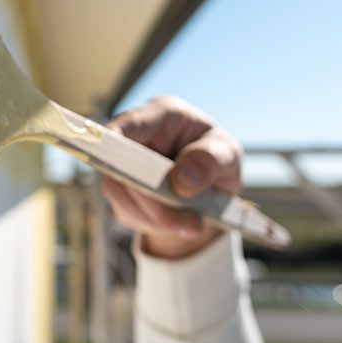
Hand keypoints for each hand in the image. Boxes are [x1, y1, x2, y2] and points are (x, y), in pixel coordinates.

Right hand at [103, 97, 242, 258]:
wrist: (213, 185)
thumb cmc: (218, 158)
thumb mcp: (228, 155)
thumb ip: (210, 160)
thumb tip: (181, 180)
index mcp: (161, 116)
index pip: (128, 124)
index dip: (113, 144)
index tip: (124, 169)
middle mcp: (135, 136)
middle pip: (119, 166)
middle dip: (152, 201)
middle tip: (190, 222)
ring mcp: (124, 164)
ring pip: (119, 193)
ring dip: (155, 217)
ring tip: (192, 226)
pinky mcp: (123, 191)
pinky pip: (127, 211)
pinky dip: (154, 224)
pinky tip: (180, 224)